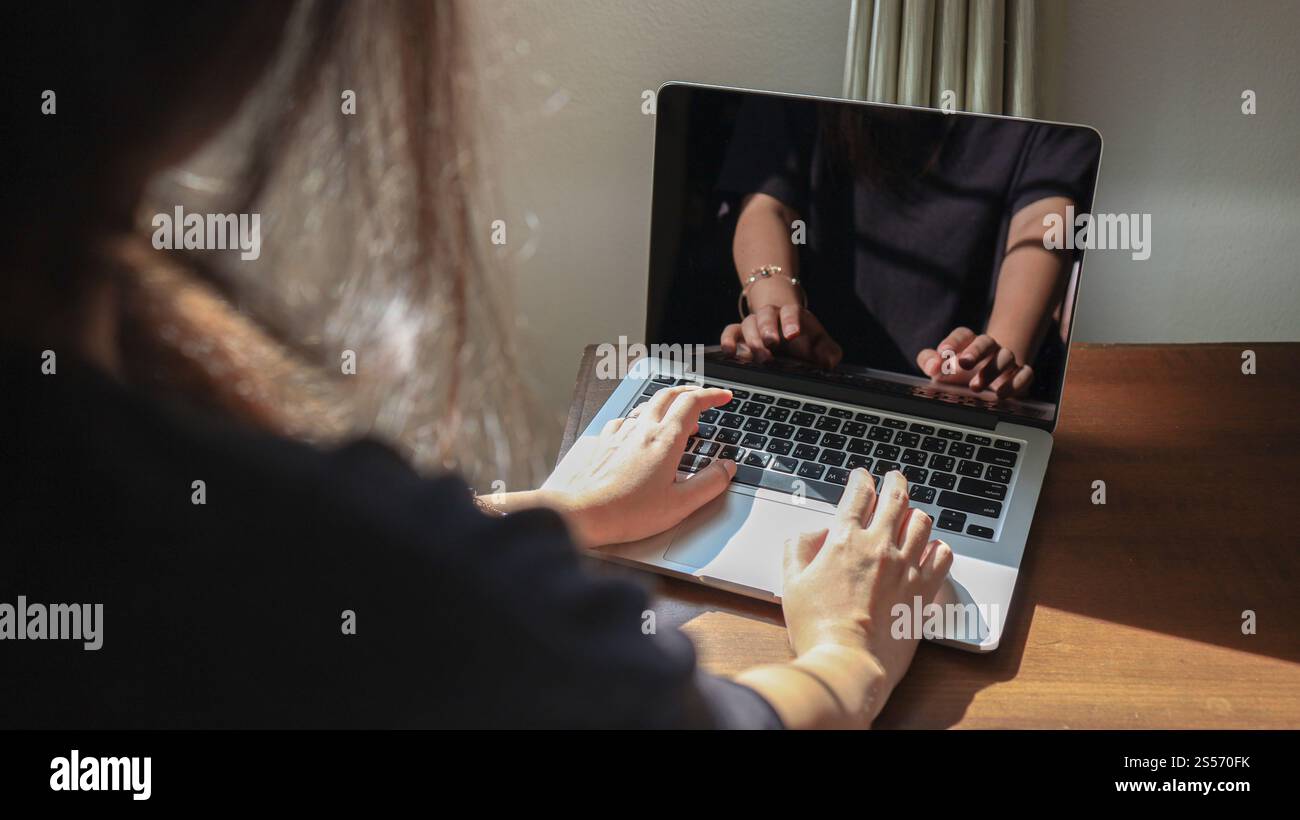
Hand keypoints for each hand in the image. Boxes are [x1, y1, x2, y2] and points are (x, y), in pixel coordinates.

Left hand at [550, 385, 737, 545]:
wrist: (581, 513)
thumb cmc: (627, 512)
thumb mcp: (680, 504)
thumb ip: (709, 483)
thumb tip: (727, 467)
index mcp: (665, 439)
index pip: (693, 403)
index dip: (712, 395)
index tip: (724, 397)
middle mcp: (641, 429)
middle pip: (669, 395)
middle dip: (690, 392)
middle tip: (704, 398)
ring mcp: (619, 433)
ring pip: (646, 405)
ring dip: (665, 405)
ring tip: (675, 418)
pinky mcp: (602, 443)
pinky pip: (624, 420)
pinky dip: (639, 420)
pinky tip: (638, 433)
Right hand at [720, 277, 841, 368]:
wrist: (785, 326)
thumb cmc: (803, 338)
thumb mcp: (819, 343)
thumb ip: (828, 351)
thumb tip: (829, 362)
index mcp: (792, 314)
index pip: (791, 312)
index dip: (790, 321)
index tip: (793, 333)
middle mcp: (771, 316)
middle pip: (766, 315)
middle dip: (768, 328)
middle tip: (772, 342)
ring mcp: (754, 324)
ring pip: (748, 323)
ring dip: (752, 339)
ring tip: (760, 356)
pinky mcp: (740, 334)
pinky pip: (730, 332)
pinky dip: (728, 340)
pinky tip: (730, 352)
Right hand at [780, 469, 953, 699]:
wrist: (847, 662)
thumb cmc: (816, 628)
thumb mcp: (791, 584)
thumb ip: (798, 550)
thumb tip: (814, 533)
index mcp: (844, 541)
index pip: (858, 495)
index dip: (861, 479)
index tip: (862, 476)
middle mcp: (879, 547)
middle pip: (895, 498)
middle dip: (894, 482)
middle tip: (894, 478)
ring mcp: (905, 567)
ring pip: (922, 522)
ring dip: (916, 513)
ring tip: (913, 513)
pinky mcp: (923, 590)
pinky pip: (943, 556)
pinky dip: (939, 547)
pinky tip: (933, 548)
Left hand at [916, 326, 1033, 397]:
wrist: (987, 377)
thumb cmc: (958, 369)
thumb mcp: (940, 366)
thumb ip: (929, 361)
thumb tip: (932, 366)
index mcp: (968, 342)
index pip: (962, 334)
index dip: (953, 342)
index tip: (942, 352)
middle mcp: (989, 347)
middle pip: (986, 342)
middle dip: (975, 351)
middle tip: (963, 363)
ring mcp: (1006, 359)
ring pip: (1006, 356)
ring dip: (992, 370)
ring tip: (975, 386)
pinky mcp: (1021, 374)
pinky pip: (1026, 373)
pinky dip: (1016, 383)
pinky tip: (1001, 394)